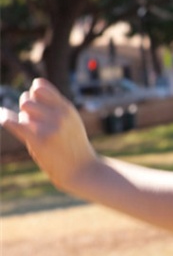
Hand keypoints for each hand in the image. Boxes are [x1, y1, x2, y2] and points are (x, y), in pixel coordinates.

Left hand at [0, 80, 98, 194]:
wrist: (82, 169)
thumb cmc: (74, 146)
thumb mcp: (71, 121)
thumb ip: (56, 107)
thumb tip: (30, 92)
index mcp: (66, 108)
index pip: (39, 86)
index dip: (33, 93)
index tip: (36, 103)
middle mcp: (58, 115)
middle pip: (27, 99)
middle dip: (26, 108)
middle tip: (34, 121)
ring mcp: (49, 127)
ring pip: (23, 111)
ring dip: (23, 119)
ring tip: (33, 130)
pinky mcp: (38, 140)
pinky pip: (14, 123)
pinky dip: (6, 119)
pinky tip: (3, 118)